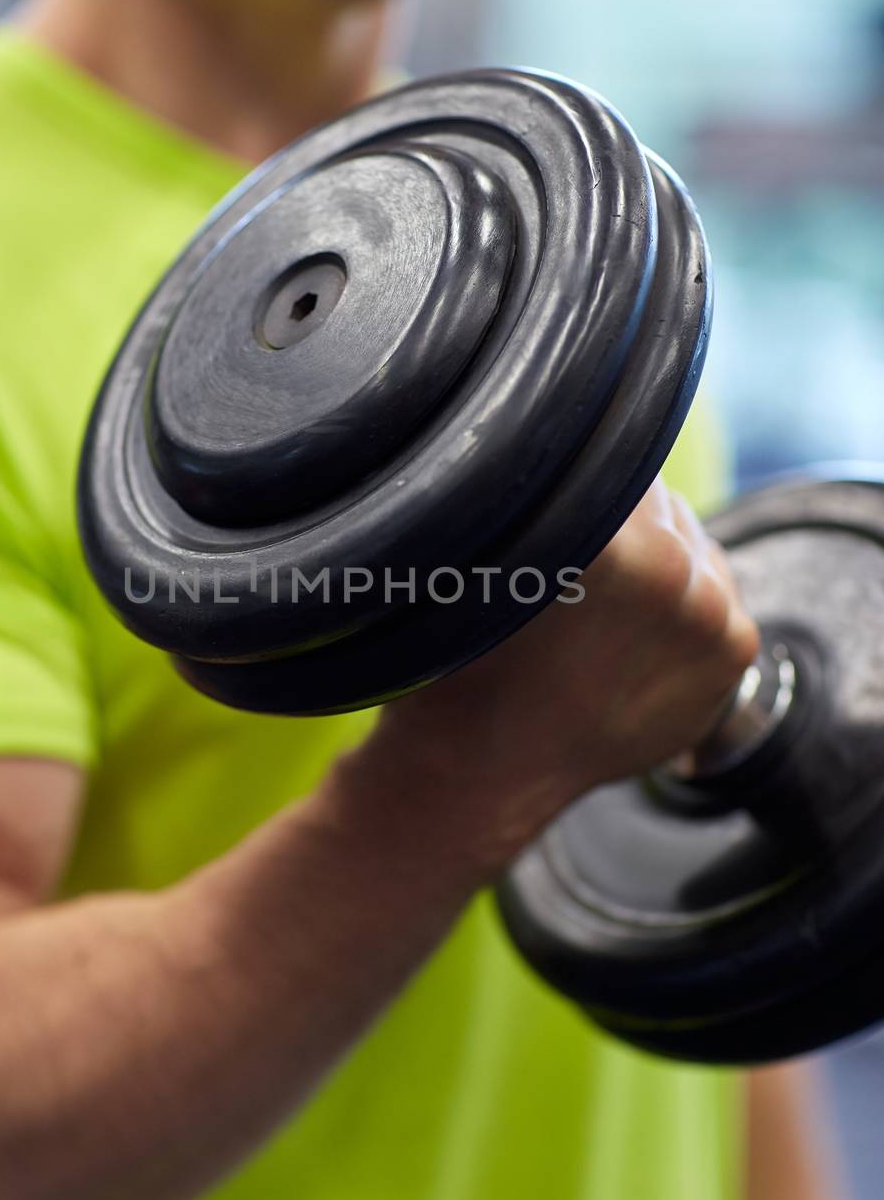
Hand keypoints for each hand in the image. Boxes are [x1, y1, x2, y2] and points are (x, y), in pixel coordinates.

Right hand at [361, 479, 759, 874]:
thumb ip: (540, 494)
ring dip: (657, 557)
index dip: (577, 466)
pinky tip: (632, 630)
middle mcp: (671, 571)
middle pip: (655, 497)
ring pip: (690, 540)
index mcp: (605, 540)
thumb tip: (573, 432)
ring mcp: (710, 614)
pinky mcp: (734, 649)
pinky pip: (715, 587)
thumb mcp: (482, 555)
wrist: (485, 767)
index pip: (610, 453)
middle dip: (619, 515)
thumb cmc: (465, 661)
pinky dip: (683, 601)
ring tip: (601, 604)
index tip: (554, 488)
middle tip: (574, 560)